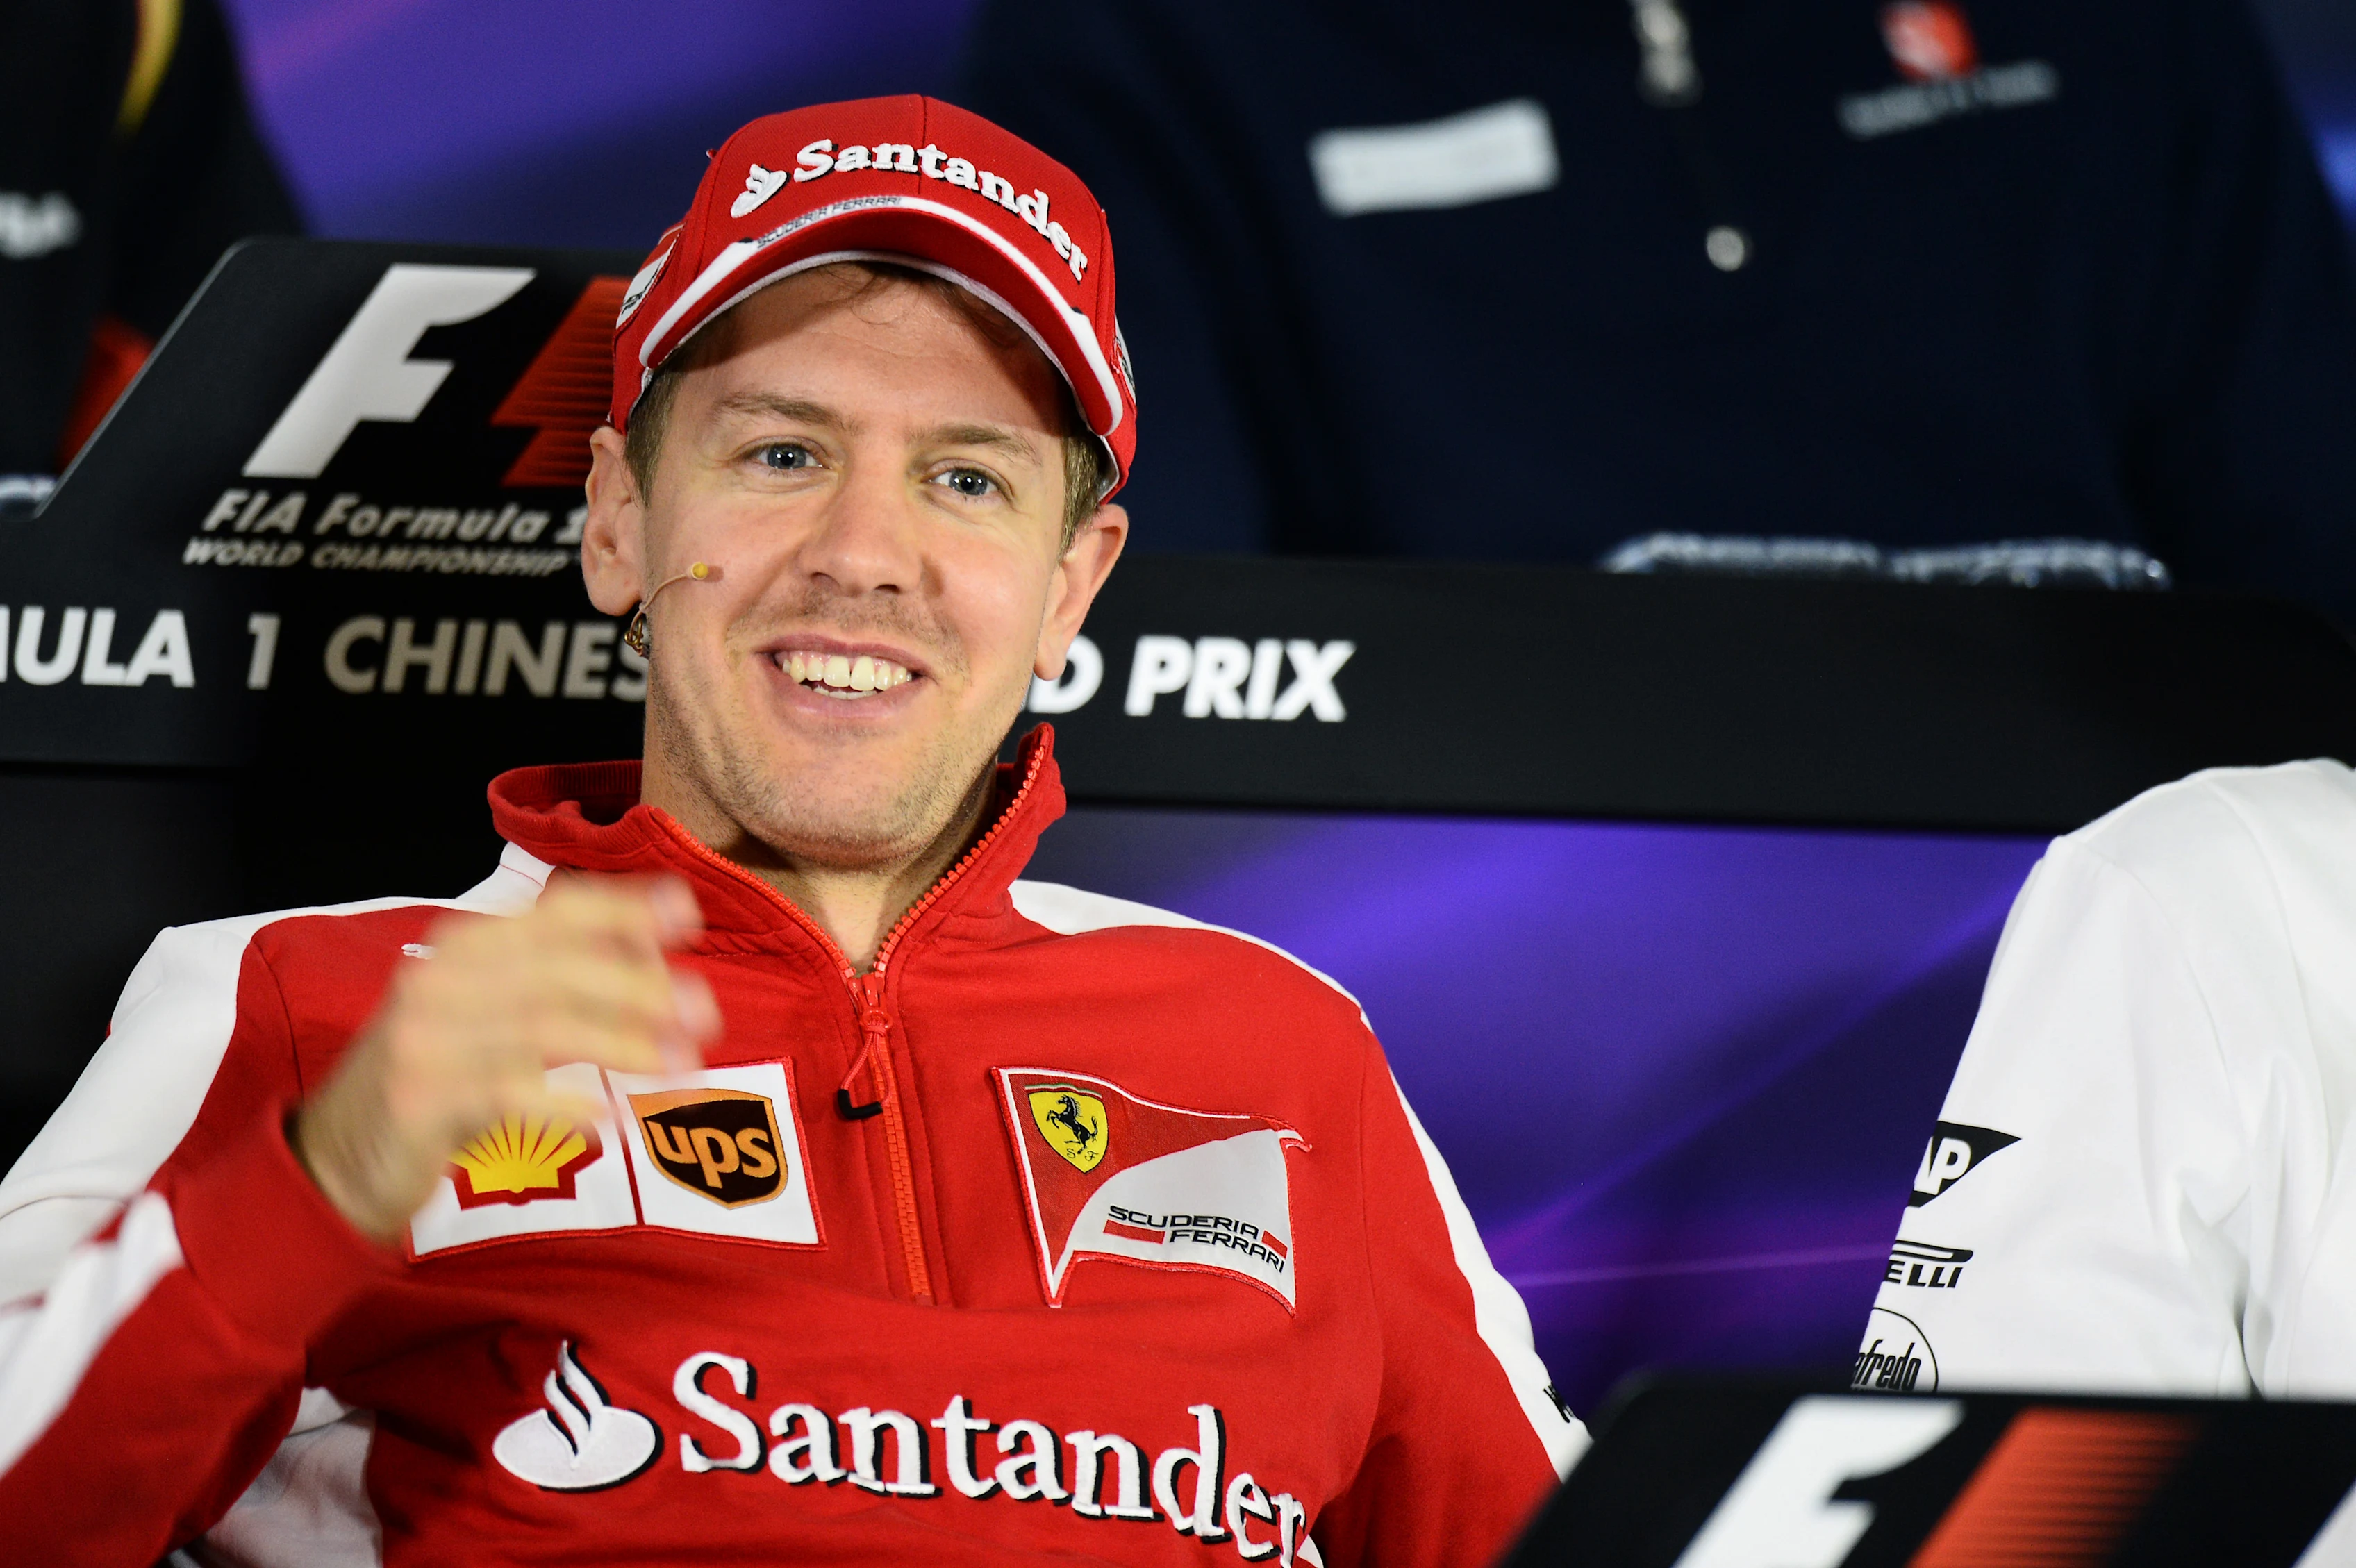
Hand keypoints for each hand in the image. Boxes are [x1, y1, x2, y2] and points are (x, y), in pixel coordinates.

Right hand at [293, 876, 720, 1241]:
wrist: (330, 1159)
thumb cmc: (431, 1082)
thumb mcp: (482, 1016)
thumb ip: (550, 982)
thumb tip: (652, 961)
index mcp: (463, 949)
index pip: (553, 913)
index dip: (622, 908)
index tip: (687, 912)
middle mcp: (440, 981)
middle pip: (557, 967)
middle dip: (638, 984)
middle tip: (704, 1014)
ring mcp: (425, 1040)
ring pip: (541, 1025)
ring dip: (621, 1043)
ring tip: (679, 1064)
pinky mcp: (418, 1101)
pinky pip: (505, 1093)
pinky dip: (564, 1104)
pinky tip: (606, 1120)